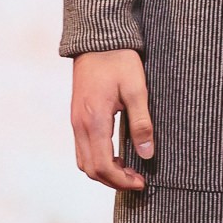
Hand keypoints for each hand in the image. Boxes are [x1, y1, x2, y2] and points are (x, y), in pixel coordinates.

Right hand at [71, 49, 153, 189]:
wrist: (97, 39)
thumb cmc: (119, 60)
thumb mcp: (137, 90)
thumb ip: (142, 124)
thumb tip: (147, 154)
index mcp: (93, 120)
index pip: (103, 165)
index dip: (122, 180)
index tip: (142, 182)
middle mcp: (79, 125)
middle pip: (90, 169)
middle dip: (114, 181)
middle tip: (138, 181)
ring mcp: (75, 121)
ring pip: (83, 161)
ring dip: (105, 172)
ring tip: (129, 170)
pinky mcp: (77, 117)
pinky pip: (82, 149)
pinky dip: (98, 160)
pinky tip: (117, 156)